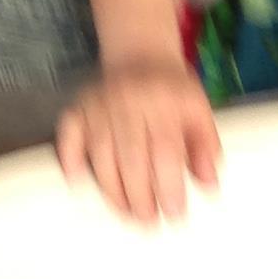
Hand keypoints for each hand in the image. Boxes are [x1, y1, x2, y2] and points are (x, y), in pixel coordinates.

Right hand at [56, 59, 220, 222]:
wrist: (140, 55)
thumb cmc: (172, 92)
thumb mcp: (200, 111)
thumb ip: (207, 148)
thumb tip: (208, 186)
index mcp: (163, 100)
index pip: (165, 149)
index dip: (169, 186)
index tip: (175, 214)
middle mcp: (128, 100)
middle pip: (130, 156)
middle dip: (139, 196)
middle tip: (148, 223)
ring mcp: (98, 104)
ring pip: (100, 153)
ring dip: (111, 190)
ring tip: (126, 214)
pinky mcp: (77, 108)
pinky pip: (68, 136)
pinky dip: (70, 161)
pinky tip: (79, 184)